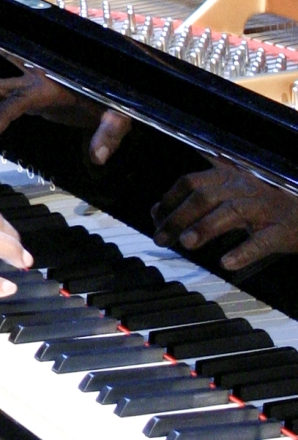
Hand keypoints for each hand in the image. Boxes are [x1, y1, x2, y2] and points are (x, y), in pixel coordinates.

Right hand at [0, 69, 130, 164]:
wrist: (112, 88)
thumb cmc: (115, 101)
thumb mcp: (119, 116)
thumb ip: (108, 134)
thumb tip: (97, 157)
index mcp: (52, 86)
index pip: (20, 99)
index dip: (3, 114)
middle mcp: (35, 80)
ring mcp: (29, 84)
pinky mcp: (28, 92)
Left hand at [152, 161, 297, 270]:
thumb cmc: (262, 206)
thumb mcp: (227, 196)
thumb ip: (193, 202)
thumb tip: (157, 212)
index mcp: (229, 176)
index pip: (191, 182)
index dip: (169, 201)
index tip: (157, 220)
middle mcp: (246, 187)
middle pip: (205, 196)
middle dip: (179, 217)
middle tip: (162, 239)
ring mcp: (266, 207)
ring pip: (231, 211)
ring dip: (205, 226)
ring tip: (187, 243)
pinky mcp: (284, 230)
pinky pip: (263, 240)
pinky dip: (244, 251)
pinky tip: (227, 262)